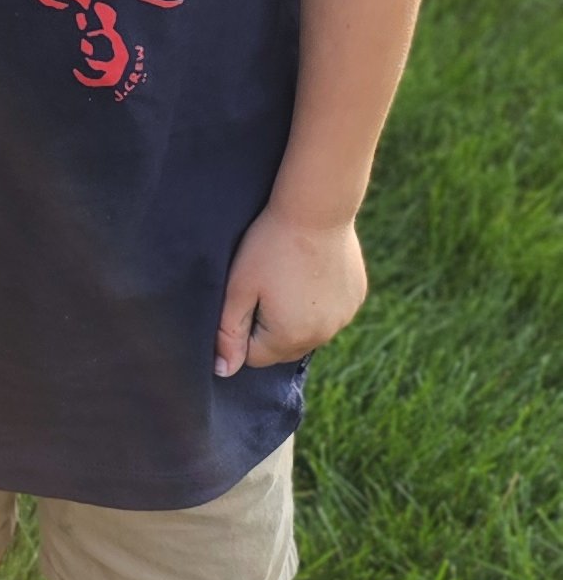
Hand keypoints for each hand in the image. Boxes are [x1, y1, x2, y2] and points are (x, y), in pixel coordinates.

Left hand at [215, 205, 366, 376]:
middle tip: (264, 285)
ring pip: (307, 331)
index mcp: (289, 337)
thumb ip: (228, 333)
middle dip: (268, 327)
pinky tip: (310, 272)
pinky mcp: (355, 298)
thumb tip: (223, 371)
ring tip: (288, 276)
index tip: (246, 295)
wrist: (316, 209)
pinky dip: (317, 302)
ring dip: (294, 316)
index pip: (254, 356)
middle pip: (282, 348)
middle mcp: (321, 335)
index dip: (242, 328)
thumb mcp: (239, 288)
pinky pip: (329, 313)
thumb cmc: (270, 246)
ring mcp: (343, 318)